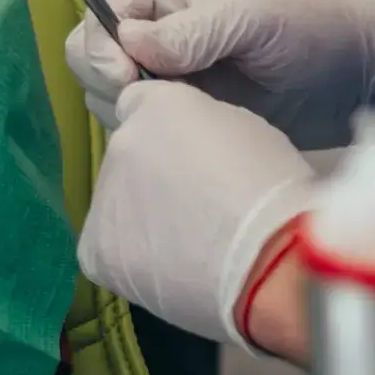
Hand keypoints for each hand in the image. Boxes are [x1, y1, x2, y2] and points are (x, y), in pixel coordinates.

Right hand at [63, 0, 374, 150]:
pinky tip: (186, 133)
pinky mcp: (179, 112)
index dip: (100, 46)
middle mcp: (150, 31)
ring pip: (105, 94)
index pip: (96, 14)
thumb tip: (131, 44)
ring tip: (180, 114)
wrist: (355, 80)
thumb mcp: (251, 20)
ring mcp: (162, 75)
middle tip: (152, 98)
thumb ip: (191, 31)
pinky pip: (137, 123)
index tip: (126, 75)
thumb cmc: (307, 30)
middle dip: (108, 80)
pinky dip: (148, 131)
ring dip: (128, 108)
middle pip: (88, 56)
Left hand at [80, 82, 317, 346]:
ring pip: (118, 205)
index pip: (141, 104)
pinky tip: (175, 271)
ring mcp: (104, 193)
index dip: (166, 136)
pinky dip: (135, 263)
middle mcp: (121, 140)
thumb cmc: (277, 195)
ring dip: (144, 221)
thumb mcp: (247, 130)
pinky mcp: (97, 246)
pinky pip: (110, 250)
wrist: (273, 261)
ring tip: (194, 248)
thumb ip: (201, 126)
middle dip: (154, 180)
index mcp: (160, 103)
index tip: (192, 163)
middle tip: (199, 212)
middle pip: (128, 158)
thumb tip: (186, 142)